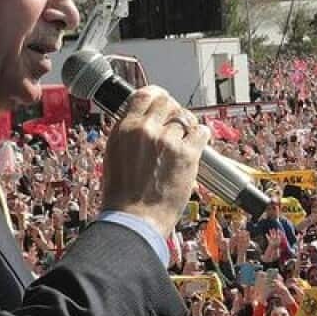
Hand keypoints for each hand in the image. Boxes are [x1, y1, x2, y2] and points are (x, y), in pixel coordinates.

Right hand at [101, 87, 208, 238]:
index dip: (156, 96)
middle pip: (167, 102)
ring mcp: (167, 141)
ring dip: (187, 128)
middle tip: (177, 123)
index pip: (144, 95)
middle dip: (173, 110)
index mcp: (124, 129)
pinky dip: (201, 136)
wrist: (134, 220)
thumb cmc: (122, 196)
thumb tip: (144, 122)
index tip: (162, 101)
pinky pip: (201, 132)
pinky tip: (198, 145)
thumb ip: (129, 135)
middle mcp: (145, 130)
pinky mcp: (186, 154)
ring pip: (185, 118)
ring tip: (185, 141)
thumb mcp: (114, 156)